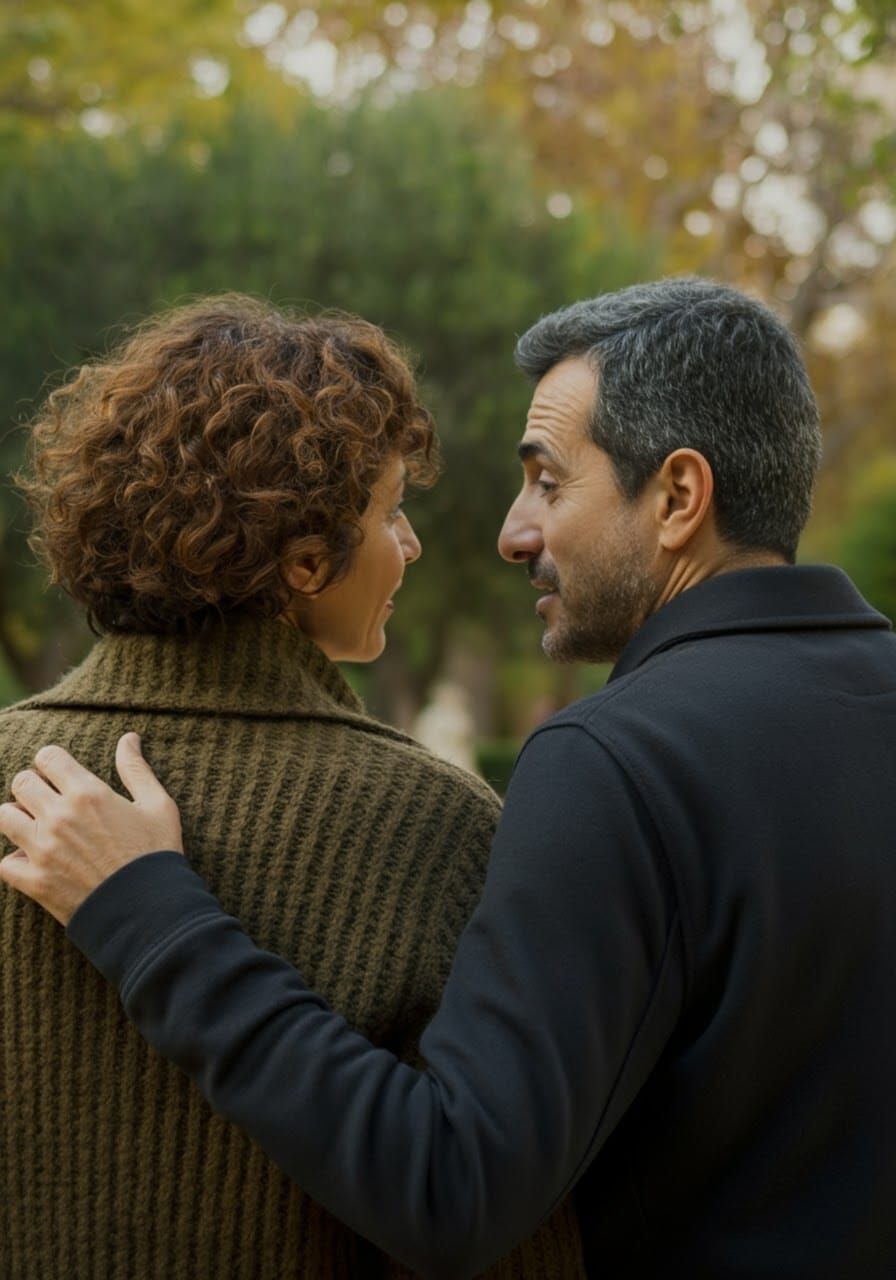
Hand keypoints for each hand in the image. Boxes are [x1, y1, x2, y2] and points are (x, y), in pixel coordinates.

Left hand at [0, 733, 182, 925]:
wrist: (150, 911)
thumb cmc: (157, 855)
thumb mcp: (158, 806)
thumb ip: (136, 769)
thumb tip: (129, 738)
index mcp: (88, 793)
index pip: (48, 757)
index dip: (53, 762)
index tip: (61, 773)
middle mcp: (59, 816)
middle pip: (21, 782)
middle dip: (34, 787)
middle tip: (49, 800)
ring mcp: (42, 849)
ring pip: (5, 817)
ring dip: (19, 818)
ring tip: (37, 828)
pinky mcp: (34, 881)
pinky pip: (5, 863)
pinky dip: (16, 861)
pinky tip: (34, 862)